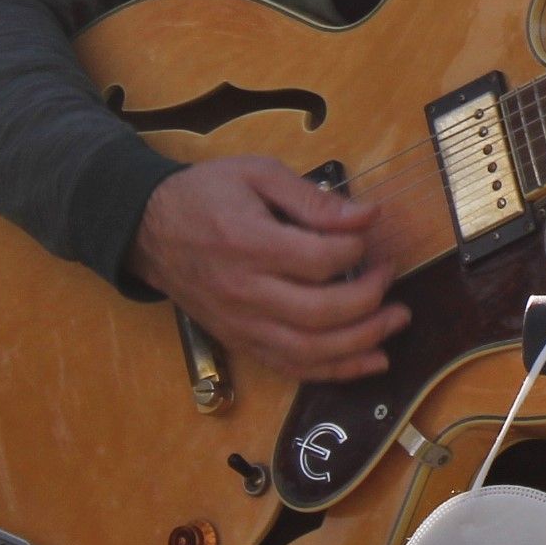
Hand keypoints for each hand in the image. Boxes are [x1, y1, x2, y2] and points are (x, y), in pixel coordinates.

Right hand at [127, 156, 409, 382]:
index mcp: (250, 243)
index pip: (319, 260)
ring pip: (309, 350)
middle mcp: (245, 292)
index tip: (368, 233)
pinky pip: (290, 366)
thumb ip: (313, 198)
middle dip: (370, 300)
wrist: (148, 229)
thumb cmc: (206, 194)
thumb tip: (367, 215)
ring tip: (397, 321)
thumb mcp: (258, 174)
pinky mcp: (240, 340)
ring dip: (362, 343)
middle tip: (391, 276)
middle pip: (319, 313)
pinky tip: (370, 361)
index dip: (356, 248)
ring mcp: (241, 323)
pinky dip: (334, 370)